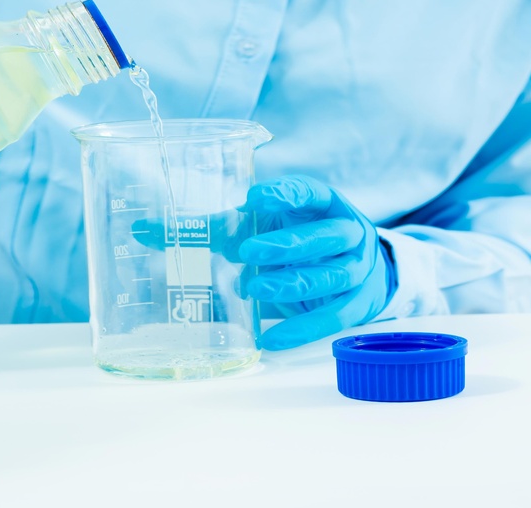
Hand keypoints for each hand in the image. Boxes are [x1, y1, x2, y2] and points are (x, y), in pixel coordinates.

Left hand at [239, 176, 396, 349]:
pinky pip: (334, 318)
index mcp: (325, 204)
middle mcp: (349, 231)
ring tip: (255, 289)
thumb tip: (170, 230)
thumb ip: (229, 227)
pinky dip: (303, 329)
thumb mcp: (270, 225)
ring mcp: (358, 267)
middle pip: (325, 236)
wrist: (357, 268)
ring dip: (293, 284)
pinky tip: (272, 338)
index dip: (284, 194)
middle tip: (248, 251)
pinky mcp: (359, 302)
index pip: (309, 192)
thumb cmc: (303, 239)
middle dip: (288, 245)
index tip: (252, 198)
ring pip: (333, 276)